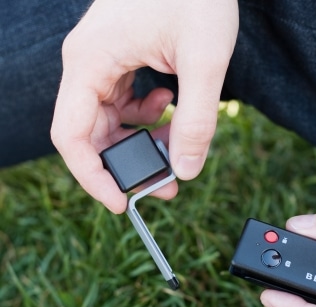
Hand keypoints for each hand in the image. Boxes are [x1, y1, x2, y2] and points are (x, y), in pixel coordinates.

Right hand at [51, 0, 238, 212]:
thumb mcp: (204, 61)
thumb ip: (195, 120)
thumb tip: (186, 171)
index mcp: (91, 61)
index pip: (72, 136)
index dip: (92, 177)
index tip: (122, 204)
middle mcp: (87, 61)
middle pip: (90, 131)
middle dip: (127, 162)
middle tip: (167, 184)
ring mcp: (102, 57)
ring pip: (109, 117)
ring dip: (140, 139)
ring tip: (176, 145)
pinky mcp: (120, 55)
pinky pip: (123, 98)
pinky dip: (146, 114)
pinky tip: (170, 104)